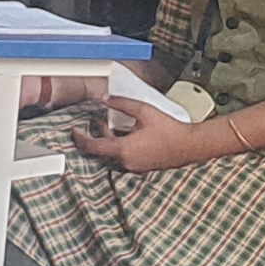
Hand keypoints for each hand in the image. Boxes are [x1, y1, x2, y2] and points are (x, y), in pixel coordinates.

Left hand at [69, 99, 205, 171]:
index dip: (80, 139)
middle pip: (103, 151)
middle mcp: (127, 161)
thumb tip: (106, 99)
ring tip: (113, 126)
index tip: (74, 132)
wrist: (190, 146)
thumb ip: (122, 104)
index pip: (94, 147)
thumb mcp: (144, 112)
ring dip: (110, 141)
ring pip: (114, 154)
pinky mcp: (142, 166)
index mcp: (124, 149)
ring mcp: (135, 166)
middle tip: (97, 122)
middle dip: (98, 136)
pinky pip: (125, 157)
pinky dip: (121, 146)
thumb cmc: (171, 131)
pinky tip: (129, 134)